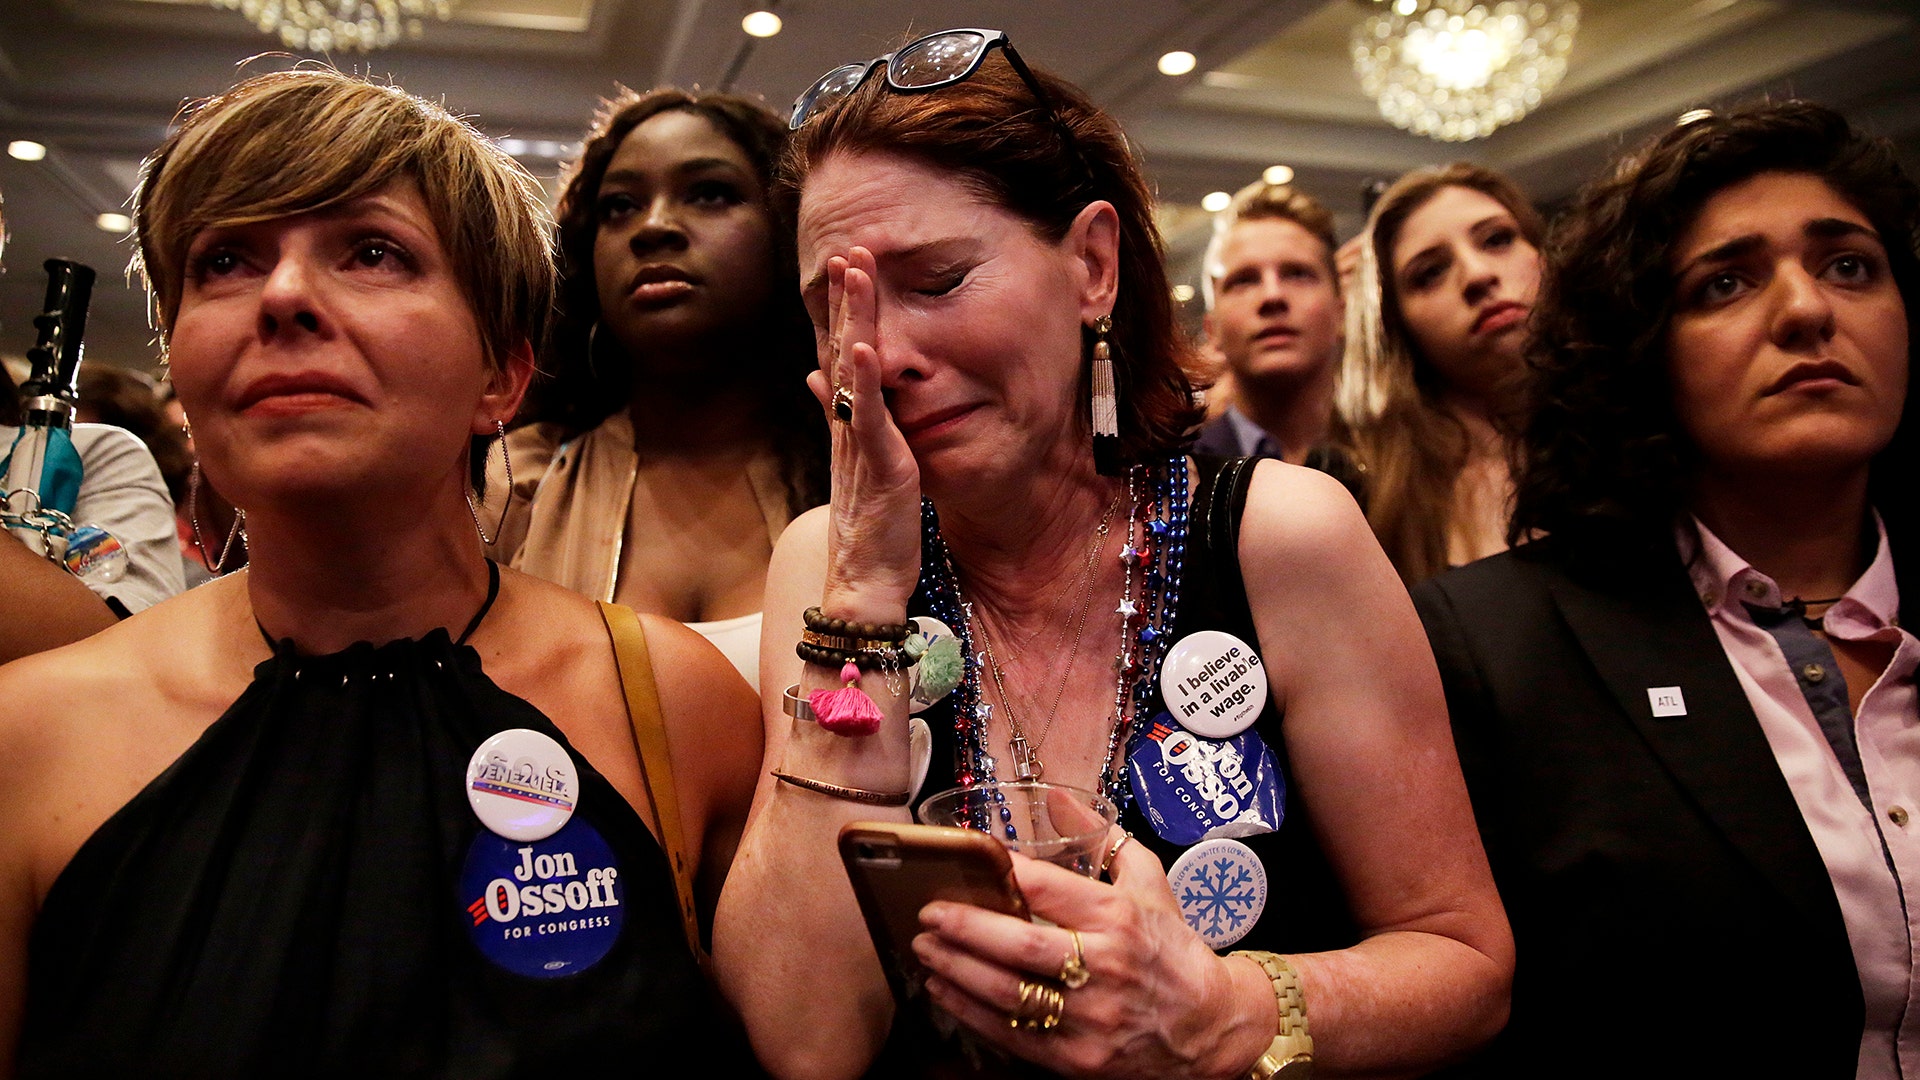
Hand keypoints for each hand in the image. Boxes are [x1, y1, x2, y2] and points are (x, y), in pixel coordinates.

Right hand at [810, 247, 921, 619]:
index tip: (848, 266)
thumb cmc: (869, 527)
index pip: (844, 354)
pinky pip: (869, 415)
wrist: (865, 580)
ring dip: (852, 320)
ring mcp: (860, 442)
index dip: (845, 310)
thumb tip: (817, 375)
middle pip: (843, 349)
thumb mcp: (857, 461)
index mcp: (848, 423)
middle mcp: (848, 425)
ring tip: (852, 275)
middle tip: (847, 250)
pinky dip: (865, 379)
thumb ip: (839, 416)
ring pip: (853, 372)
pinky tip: (863, 345)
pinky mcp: (878, 463)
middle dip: (845, 299)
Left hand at [912, 828, 1276, 1078]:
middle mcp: (1105, 965)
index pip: (1046, 887)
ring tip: (925, 949)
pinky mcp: (1079, 1058)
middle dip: (965, 927)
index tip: (965, 861)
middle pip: (1020, 944)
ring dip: (957, 969)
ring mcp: (1091, 1017)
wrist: (1210, 1027)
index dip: (1000, 873)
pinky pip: (1013, 1034)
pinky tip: (944, 991)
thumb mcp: (1149, 882)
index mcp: (1119, 916)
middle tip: (929, 913)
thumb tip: (1056, 796)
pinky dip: (971, 1012)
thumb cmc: (1173, 949)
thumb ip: (1103, 838)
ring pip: (1009, 992)